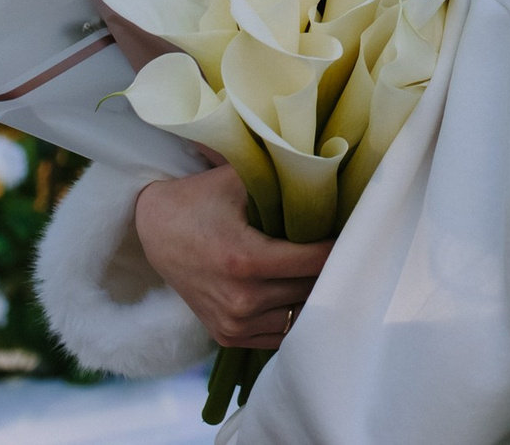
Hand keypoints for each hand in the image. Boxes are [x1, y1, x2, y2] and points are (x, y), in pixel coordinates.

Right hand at [134, 163, 330, 348]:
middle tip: (348, 247)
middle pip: (311, 289)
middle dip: (331, 268)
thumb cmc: (202, 199)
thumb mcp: (238, 179)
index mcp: (246, 261)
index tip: (353, 230)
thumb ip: (281, 177)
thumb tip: (329, 172)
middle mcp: (240, 300)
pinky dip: (293, 313)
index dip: (339, 245)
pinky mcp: (228, 336)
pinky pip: (280, 334)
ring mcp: (234, 323)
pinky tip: (300, 289)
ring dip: (314, 293)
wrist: (155, 231)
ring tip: (325, 268)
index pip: (316, 262)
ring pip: (299, 315)